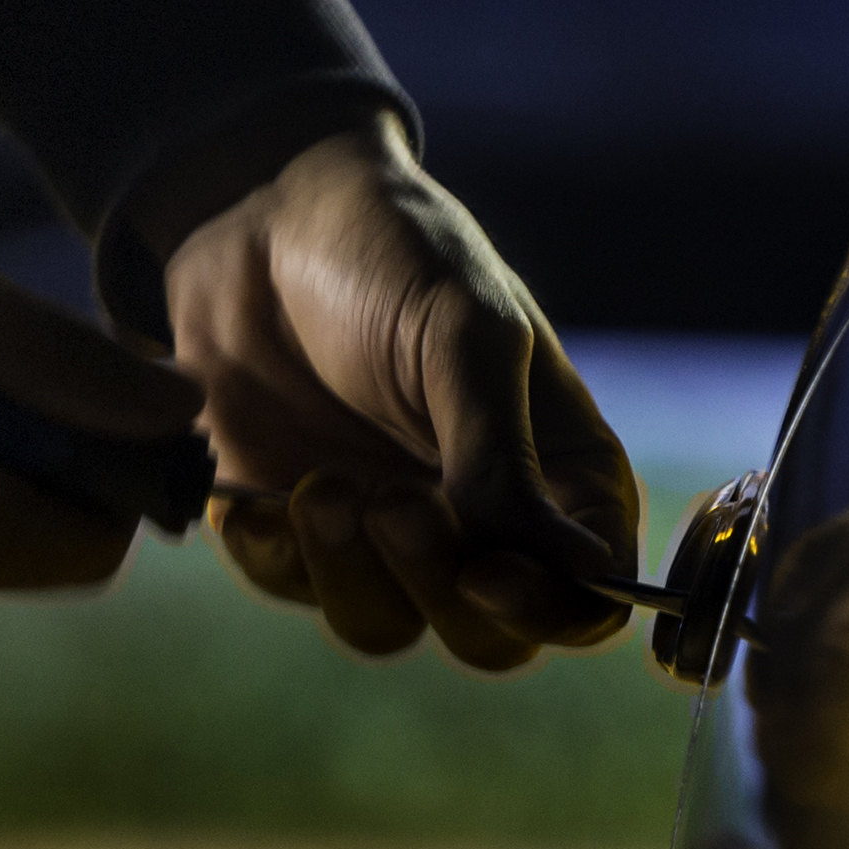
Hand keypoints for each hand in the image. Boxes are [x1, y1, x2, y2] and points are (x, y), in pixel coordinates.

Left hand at [165, 123, 642, 669]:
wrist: (260, 213)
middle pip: (490, 635)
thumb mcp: (468, 336)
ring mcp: (386, 528)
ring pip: (388, 626)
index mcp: (556, 468)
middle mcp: (480, 516)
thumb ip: (505, 457)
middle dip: (441, 591)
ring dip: (353, 573)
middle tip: (396, 509)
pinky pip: (292, 589)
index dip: (551, 608)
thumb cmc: (394, 252)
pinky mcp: (295, 527)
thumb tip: (578, 568)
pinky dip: (279, 557)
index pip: (588, 589)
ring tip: (321, 486)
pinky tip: (260, 496)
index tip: (491, 572)